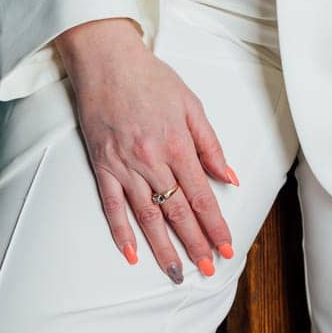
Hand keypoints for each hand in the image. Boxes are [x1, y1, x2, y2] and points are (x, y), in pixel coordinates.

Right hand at [53, 18, 239, 285]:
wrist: (107, 60)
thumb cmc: (150, 78)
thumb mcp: (190, 103)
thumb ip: (210, 144)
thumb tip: (229, 177)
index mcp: (177, 143)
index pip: (200, 195)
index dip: (215, 225)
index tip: (227, 247)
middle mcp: (151, 160)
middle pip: (177, 212)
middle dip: (195, 244)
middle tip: (208, 269)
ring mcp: (124, 166)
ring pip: (147, 217)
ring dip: (163, 249)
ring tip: (176, 273)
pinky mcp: (102, 166)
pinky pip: (112, 207)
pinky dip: (121, 233)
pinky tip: (132, 254)